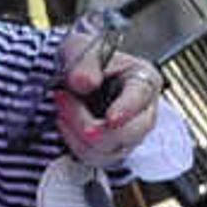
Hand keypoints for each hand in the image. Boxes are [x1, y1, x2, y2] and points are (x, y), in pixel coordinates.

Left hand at [53, 28, 162, 166]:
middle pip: (132, 133)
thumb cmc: (85, 62)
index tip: (111, 117)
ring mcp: (129, 135)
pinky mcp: (112, 150)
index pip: (142, 97)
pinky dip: (75, 143)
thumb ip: (84, 61)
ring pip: (111, 150)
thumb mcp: (82, 48)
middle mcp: (143, 112)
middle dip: (94, 125)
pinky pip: (96, 159)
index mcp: (144, 80)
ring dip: (78, 133)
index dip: (127, 109)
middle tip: (64, 102)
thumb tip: (85, 82)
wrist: (74, 78)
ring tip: (61, 107)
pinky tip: (65, 122)